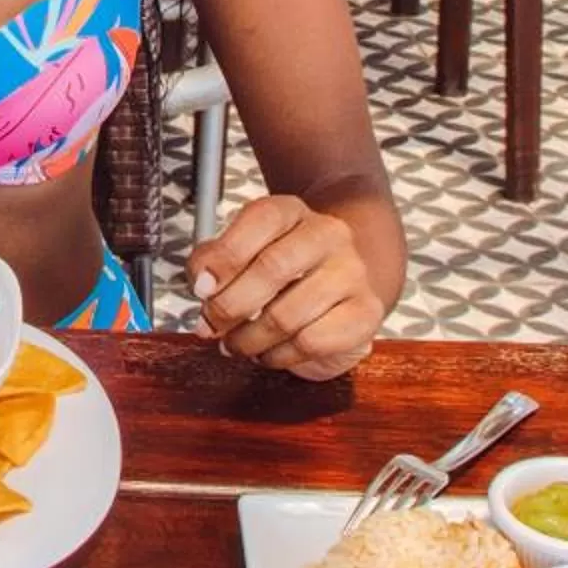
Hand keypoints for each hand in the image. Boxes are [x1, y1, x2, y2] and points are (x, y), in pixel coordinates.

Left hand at [191, 196, 386, 380]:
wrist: (339, 287)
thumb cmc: (282, 272)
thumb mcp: (242, 253)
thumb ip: (213, 261)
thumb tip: (202, 283)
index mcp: (291, 211)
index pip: (261, 220)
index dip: (225, 256)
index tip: (201, 288)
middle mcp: (327, 234)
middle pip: (273, 268)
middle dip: (230, 306)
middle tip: (210, 326)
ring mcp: (351, 272)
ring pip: (287, 315)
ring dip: (250, 339)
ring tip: (237, 344)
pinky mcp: (366, 312)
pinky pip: (312, 343)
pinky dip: (279, 356)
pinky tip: (269, 352)